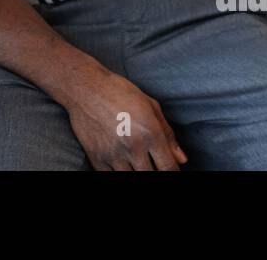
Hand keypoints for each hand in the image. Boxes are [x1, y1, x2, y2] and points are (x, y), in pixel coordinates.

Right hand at [62, 67, 188, 170]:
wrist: (85, 87)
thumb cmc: (119, 91)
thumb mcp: (150, 105)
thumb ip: (168, 133)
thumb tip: (182, 158)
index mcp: (150, 133)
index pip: (169, 168)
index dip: (173, 172)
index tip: (170, 169)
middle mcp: (133, 147)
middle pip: (151, 176)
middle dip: (155, 173)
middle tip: (152, 164)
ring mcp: (113, 155)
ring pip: (130, 179)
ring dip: (136, 173)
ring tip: (136, 162)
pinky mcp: (96, 158)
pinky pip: (110, 177)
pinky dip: (118, 173)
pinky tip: (121, 165)